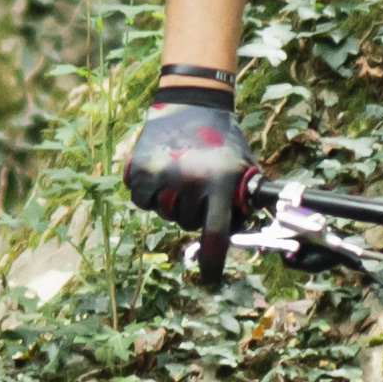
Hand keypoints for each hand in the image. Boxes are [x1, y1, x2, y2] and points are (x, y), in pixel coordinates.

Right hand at [119, 68, 254, 253]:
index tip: (211, 278)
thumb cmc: (222, 139)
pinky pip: (144, 203)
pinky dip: (151, 194)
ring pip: (165, 214)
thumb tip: (243, 234)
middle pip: (188, 224)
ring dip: (173, 203)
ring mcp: (162, 178)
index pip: (215, 233)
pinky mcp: (139, 173)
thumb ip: (242, 200)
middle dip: (194, 213)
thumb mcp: (242, 167)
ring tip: (181, 173)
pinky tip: (162, 172)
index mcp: (219, 182)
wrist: (191, 103)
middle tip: (199, 185)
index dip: (213, 260)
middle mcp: (190, 182)